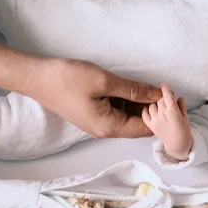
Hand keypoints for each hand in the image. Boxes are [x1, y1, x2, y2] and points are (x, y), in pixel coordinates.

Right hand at [27, 58, 161, 138]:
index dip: (160, 115)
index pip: (144, 129)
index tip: (169, 97)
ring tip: (150, 85)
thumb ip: (132, 89)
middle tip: (163, 88)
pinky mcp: (93, 112)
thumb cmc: (67, 79)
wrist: (37, 78)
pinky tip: (133, 86)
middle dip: (152, 108)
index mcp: (109, 127)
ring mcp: (98, 122)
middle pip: (137, 124)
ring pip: (128, 116)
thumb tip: (156, 94)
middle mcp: (105, 129)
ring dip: (140, 103)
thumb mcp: (104, 81)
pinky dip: (128, 99)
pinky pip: (117, 109)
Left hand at [142, 84, 191, 160]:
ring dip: (155, 104)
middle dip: (162, 97)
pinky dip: (146, 111)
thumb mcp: (185, 117)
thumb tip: (179, 97)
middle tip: (166, 99)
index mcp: (172, 111)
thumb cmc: (184, 130)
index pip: (167, 96)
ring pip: (152, 105)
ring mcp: (155, 119)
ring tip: (160, 107)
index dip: (165, 89)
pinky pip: (145, 114)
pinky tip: (150, 110)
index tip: (164, 85)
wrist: (177, 144)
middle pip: (159, 99)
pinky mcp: (150, 125)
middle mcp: (162, 114)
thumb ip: (181, 106)